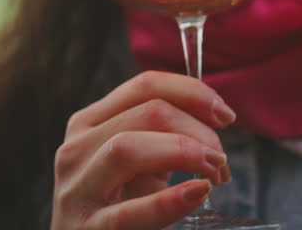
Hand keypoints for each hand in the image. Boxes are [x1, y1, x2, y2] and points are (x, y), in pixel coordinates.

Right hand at [51, 71, 236, 229]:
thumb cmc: (118, 200)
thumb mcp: (137, 158)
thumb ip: (163, 132)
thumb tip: (216, 113)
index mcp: (89, 122)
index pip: (145, 85)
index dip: (193, 93)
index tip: (225, 115)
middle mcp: (77, 148)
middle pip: (148, 113)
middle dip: (198, 129)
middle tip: (221, 158)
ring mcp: (78, 190)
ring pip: (128, 148)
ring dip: (184, 154)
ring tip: (214, 173)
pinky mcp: (89, 229)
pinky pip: (129, 212)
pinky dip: (170, 200)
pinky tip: (198, 192)